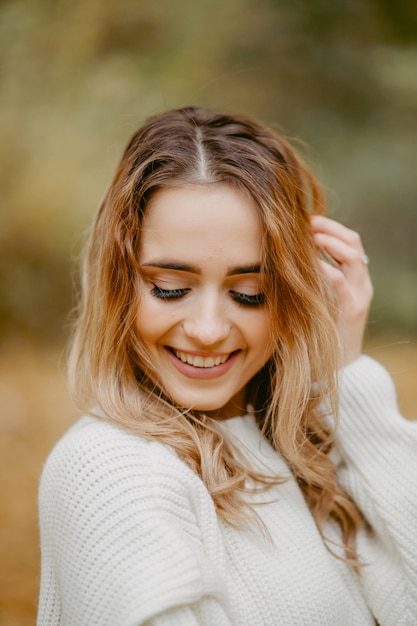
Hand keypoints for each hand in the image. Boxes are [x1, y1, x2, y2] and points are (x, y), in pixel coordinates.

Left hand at [310, 215, 373, 365]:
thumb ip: (318, 281)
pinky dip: (322, 267)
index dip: (330, 227)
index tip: (307, 219)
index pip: (350, 241)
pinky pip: (338, 281)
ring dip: (328, 241)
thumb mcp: (324, 301)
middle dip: (329, 227)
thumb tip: (292, 259)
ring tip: (307, 236)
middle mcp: (362, 283)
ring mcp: (359, 295)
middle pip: (353, 242)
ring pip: (351, 256)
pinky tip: (306, 264)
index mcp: (357, 279)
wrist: (343, 367)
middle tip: (306, 222)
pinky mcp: (351, 310)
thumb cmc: (325, 331)